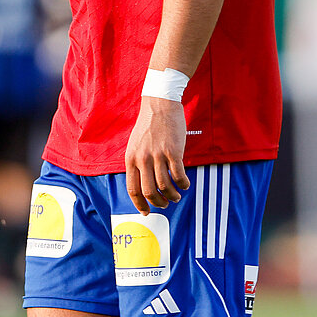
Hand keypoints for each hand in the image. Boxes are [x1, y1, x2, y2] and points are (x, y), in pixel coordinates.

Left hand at [125, 96, 190, 213]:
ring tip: (177, 196)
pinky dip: (183, 184)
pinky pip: (179, 175)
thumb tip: (142, 183)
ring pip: (165, 186)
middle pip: (150, 191)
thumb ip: (137, 162)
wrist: (160, 104)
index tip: (146, 212)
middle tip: (165, 204)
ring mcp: (158, 155)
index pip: (133, 189)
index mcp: (131, 159)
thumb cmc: (149, 124)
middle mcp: (143, 159)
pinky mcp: (173, 151)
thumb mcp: (135, 144)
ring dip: (172, 195)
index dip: (140, 204)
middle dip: (158, 203)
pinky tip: (185, 184)